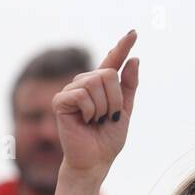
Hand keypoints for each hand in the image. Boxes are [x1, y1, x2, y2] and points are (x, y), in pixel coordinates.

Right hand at [53, 29, 139, 182]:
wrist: (95, 161)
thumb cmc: (108, 139)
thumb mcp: (125, 112)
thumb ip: (128, 87)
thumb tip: (134, 59)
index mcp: (102, 86)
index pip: (113, 62)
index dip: (122, 47)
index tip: (134, 33)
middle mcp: (85, 83)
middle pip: (108, 73)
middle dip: (115, 100)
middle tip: (108, 118)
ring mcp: (71, 90)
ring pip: (95, 83)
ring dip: (103, 107)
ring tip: (96, 121)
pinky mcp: (60, 101)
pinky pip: (82, 95)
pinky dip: (90, 111)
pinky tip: (85, 121)